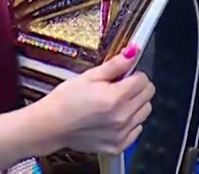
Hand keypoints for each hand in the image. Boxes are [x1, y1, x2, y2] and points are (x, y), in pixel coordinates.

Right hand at [35, 49, 153, 155]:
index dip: (133, 74)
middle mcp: (122, 117)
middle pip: (148, 96)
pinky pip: (136, 130)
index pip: (143, 80)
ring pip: (145, 113)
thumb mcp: (89, 76)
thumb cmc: (66, 100)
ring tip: (116, 103)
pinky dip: (130, 123)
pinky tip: (114, 118)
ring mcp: (121, 134)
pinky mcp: (117, 146)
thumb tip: (133, 51)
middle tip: (119, 88)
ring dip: (135, 105)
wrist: (50, 126)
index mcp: (116, 97)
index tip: (123, 76)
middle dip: (137, 88)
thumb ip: (115, 65)